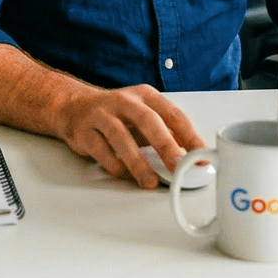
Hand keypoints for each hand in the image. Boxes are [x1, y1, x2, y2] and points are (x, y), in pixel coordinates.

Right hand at [57, 84, 204, 189]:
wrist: (75, 106)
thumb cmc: (116, 114)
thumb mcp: (144, 115)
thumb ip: (167, 132)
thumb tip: (194, 155)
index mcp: (146, 96)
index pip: (173, 114)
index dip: (190, 136)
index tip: (202, 156)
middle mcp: (125, 101)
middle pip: (148, 121)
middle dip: (165, 146)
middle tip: (179, 167)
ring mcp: (103, 114)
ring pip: (121, 137)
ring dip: (137, 162)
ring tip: (150, 182)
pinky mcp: (85, 131)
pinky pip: (101, 151)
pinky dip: (114, 166)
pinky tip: (123, 174)